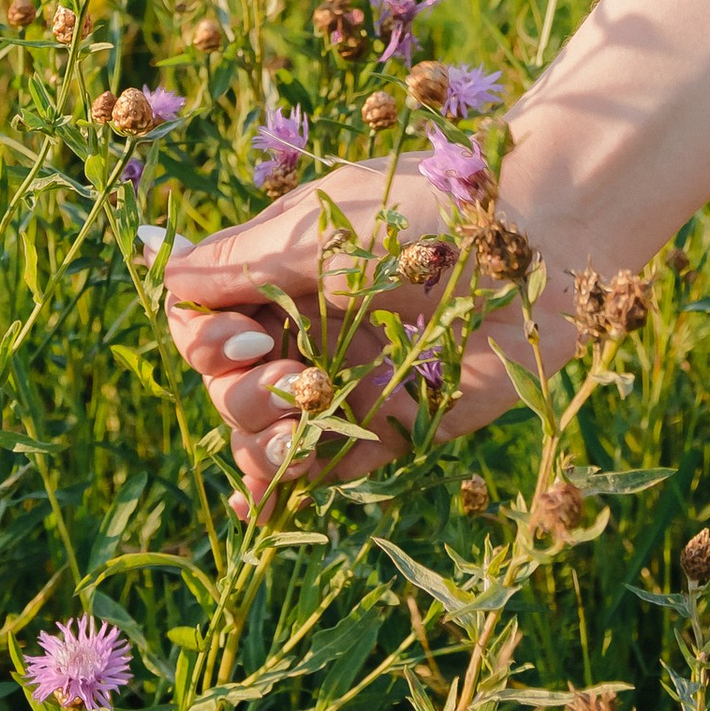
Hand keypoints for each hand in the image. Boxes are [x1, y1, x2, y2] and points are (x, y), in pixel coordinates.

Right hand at [161, 160, 569, 514]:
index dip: (204, 335)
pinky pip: (327, 467)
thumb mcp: (326, 228)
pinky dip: (290, 487)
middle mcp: (307, 324)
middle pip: (224, 383)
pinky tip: (265, 500)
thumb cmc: (433, 210)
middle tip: (291, 376)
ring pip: (267, 432)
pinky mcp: (392, 424)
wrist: (543, 240)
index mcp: (282, 266)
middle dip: (240, 391)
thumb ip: (246, 262)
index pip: (201, 315)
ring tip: (305, 419)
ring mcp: (347, 377)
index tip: (243, 332)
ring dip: (264, 439)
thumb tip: (165, 272)